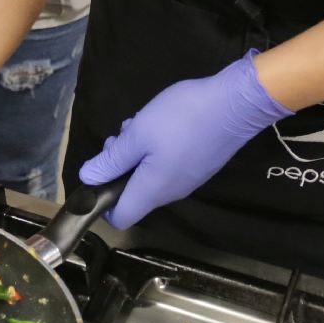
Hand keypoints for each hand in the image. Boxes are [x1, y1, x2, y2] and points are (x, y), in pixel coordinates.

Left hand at [79, 51, 292, 228]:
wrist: (235, 105)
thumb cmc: (181, 119)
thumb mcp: (138, 135)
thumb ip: (111, 161)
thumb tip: (88, 179)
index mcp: (153, 190)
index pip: (121, 217)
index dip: (102, 203)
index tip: (98, 175)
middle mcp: (171, 192)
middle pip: (133, 192)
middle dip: (118, 167)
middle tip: (120, 138)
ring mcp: (188, 179)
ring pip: (149, 175)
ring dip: (136, 153)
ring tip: (139, 124)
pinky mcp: (199, 165)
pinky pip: (166, 166)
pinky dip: (155, 149)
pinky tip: (159, 123)